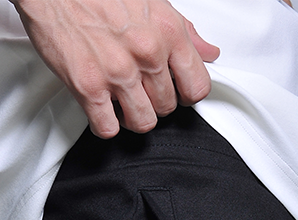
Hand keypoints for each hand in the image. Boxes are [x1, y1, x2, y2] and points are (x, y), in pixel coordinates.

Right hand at [12, 0, 219, 138]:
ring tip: (122, 101)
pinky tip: (101, 108)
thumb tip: (208, 53)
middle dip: (155, 102)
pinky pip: (108, 128)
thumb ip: (185, 32)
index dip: (186, 94)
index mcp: (167, 32)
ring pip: (143, 123)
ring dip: (133, 117)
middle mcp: (146, 53)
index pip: (197, 87)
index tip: (175, 90)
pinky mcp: (89, 88)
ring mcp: (118, 73)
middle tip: (140, 89)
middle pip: (168, 107)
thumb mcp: (154, 3)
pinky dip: (105, 124)